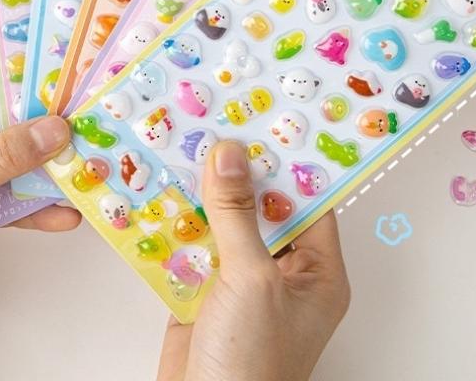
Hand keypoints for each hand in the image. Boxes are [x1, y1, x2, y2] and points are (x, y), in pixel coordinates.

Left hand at [0, 104, 78, 372]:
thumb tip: (54, 130)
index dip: (10, 79)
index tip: (54, 73)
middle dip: (37, 126)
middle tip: (81, 118)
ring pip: (8, 163)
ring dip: (42, 170)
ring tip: (83, 166)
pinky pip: (9, 200)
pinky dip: (35, 207)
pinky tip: (64, 214)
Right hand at [157, 141, 349, 380]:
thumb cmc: (252, 365)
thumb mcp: (253, 281)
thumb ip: (238, 216)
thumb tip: (230, 156)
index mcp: (316, 270)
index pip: (308, 199)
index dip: (288, 159)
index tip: (266, 118)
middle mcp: (281, 270)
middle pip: (261, 205)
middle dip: (237, 169)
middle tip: (216, 120)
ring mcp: (241, 280)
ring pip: (223, 221)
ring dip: (202, 191)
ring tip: (184, 142)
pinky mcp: (203, 289)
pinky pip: (192, 243)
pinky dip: (175, 220)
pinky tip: (159, 189)